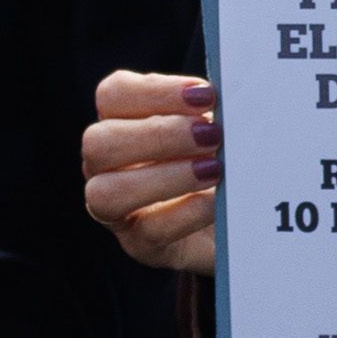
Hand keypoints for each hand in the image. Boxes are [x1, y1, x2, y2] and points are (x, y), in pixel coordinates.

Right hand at [81, 68, 218, 276]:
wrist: (238, 222)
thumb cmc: (219, 163)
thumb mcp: (214, 132)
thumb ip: (214, 113)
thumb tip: (235, 100)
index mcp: (121, 124)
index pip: (112, 96)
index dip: (155, 92)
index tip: (204, 95)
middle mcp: (106, 166)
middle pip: (98, 143)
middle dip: (159, 135)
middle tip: (211, 135)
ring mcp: (118, 210)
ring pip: (106, 193)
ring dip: (164, 176)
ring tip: (213, 169)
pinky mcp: (141, 245)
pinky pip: (150, 230)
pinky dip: (186, 212)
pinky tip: (216, 202)